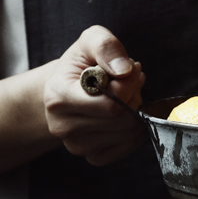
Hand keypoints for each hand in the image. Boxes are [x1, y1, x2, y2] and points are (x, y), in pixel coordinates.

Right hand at [44, 26, 145, 164]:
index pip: (111, 103)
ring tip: (126, 96)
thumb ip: (106, 47)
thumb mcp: (91, 41)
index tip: (131, 69)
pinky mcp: (93, 157)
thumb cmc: (82, 65)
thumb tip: (125, 70)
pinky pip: (129, 146)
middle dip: (135, 97)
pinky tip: (126, 114)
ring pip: (129, 133)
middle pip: (123, 120)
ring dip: (137, 112)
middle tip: (130, 83)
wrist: (67, 90)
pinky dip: (136, 130)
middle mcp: (63, 127)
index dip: (130, 85)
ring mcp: (77, 146)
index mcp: (58, 97)